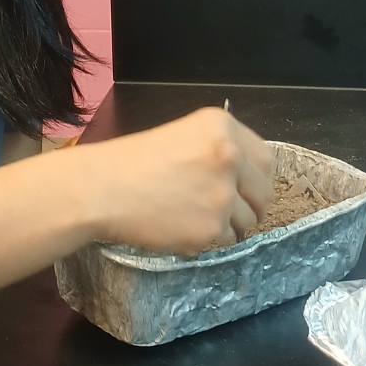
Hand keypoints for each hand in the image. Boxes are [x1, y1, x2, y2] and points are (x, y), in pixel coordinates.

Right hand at [70, 107, 276, 253]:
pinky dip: (209, 239)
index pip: (265, 159)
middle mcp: (230, 155)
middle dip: (249, 204)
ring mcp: (223, 193)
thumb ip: (217, 150)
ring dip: (229, 224)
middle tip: (222, 209)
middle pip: (264, 192)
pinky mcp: (212, 227)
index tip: (242, 187)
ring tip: (194, 216)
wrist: (101, 189)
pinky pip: (226, 239)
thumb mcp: (182, 136)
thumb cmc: (131, 162)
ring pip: (248, 220)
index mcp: (222, 126)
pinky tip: (182, 226)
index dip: (254, 177)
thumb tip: (246, 178)